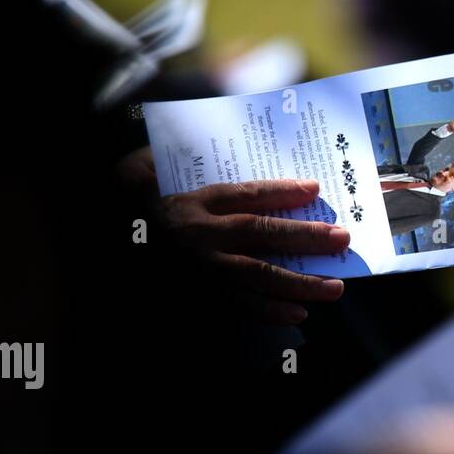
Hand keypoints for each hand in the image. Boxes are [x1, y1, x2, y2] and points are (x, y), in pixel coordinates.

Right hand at [117, 148, 349, 324]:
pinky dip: (269, 312)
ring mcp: (199, 271)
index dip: (281, 191)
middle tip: (342, 238)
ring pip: (256, 275)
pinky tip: (298, 313)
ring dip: (299, 283)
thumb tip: (197, 140)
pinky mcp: (196, 298)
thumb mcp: (139, 173)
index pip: (244, 193)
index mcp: (190, 203)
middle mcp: (199, 237)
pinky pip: (238, 306)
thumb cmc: (131, 209)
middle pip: (260, 233)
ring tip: (335, 287)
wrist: (112, 246)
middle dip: (305, 236)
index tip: (314, 188)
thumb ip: (166, 158)